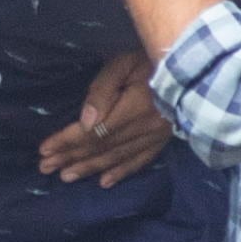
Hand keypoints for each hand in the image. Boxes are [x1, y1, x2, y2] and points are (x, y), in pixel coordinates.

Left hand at [39, 49, 167, 185]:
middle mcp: (143, 129)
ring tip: (66, 177)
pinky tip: (104, 182)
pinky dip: (121, 173)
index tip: (44, 150)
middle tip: (46, 168)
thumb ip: (102, 91)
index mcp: (132, 109)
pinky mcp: (163, 140)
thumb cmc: (152, 59)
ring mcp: (155, 138)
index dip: (66, 142)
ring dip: (89, 169)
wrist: (195, 69)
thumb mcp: (124, 64)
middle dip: (71, 157)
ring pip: (117, 158)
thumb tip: (85, 123)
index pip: (92, 131)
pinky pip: (140, 161)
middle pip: (100, 147)